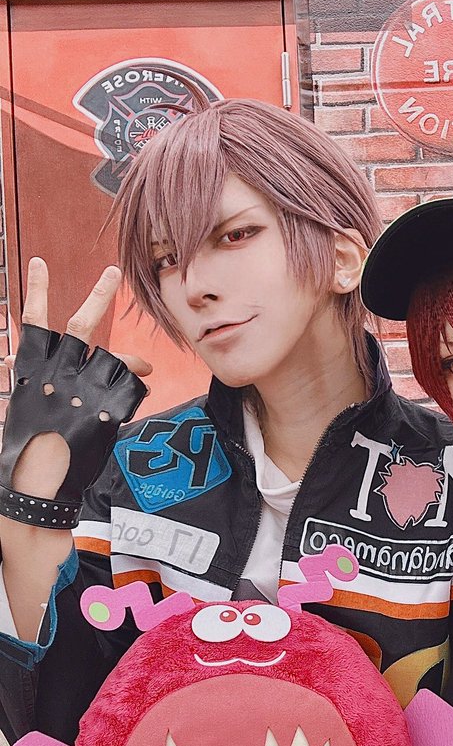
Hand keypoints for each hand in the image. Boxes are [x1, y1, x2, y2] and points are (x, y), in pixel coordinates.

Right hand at [1, 258, 149, 503]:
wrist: (32, 481)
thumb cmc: (19, 446)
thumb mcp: (13, 403)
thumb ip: (16, 375)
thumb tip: (4, 358)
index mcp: (31, 366)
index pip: (34, 320)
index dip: (38, 291)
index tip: (39, 264)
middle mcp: (57, 371)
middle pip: (81, 325)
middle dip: (97, 296)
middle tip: (111, 271)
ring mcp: (82, 388)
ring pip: (113, 355)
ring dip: (133, 356)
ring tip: (146, 352)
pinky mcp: (102, 409)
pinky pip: (126, 386)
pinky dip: (133, 379)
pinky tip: (142, 377)